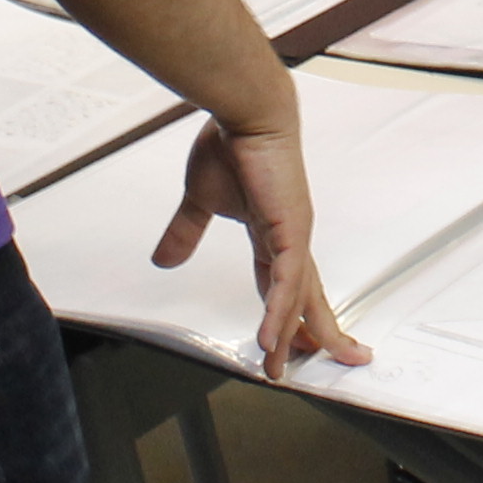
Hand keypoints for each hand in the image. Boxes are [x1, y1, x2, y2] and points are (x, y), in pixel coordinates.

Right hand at [158, 114, 363, 378]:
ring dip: (289, 337)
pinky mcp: (289, 231)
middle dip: (312, 335)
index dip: (283, 317)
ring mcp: (293, 238)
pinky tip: (272, 340)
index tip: (286, 343)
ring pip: (296, 300)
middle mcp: (290, 241)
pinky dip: (279, 313)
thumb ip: (185, 231)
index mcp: (272, 234)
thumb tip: (164, 259)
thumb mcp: (200, 199)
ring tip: (281, 370)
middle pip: (304, 300)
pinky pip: (284, 283)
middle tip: (319, 366)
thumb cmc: (230, 145)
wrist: (246, 112)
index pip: (281, 287)